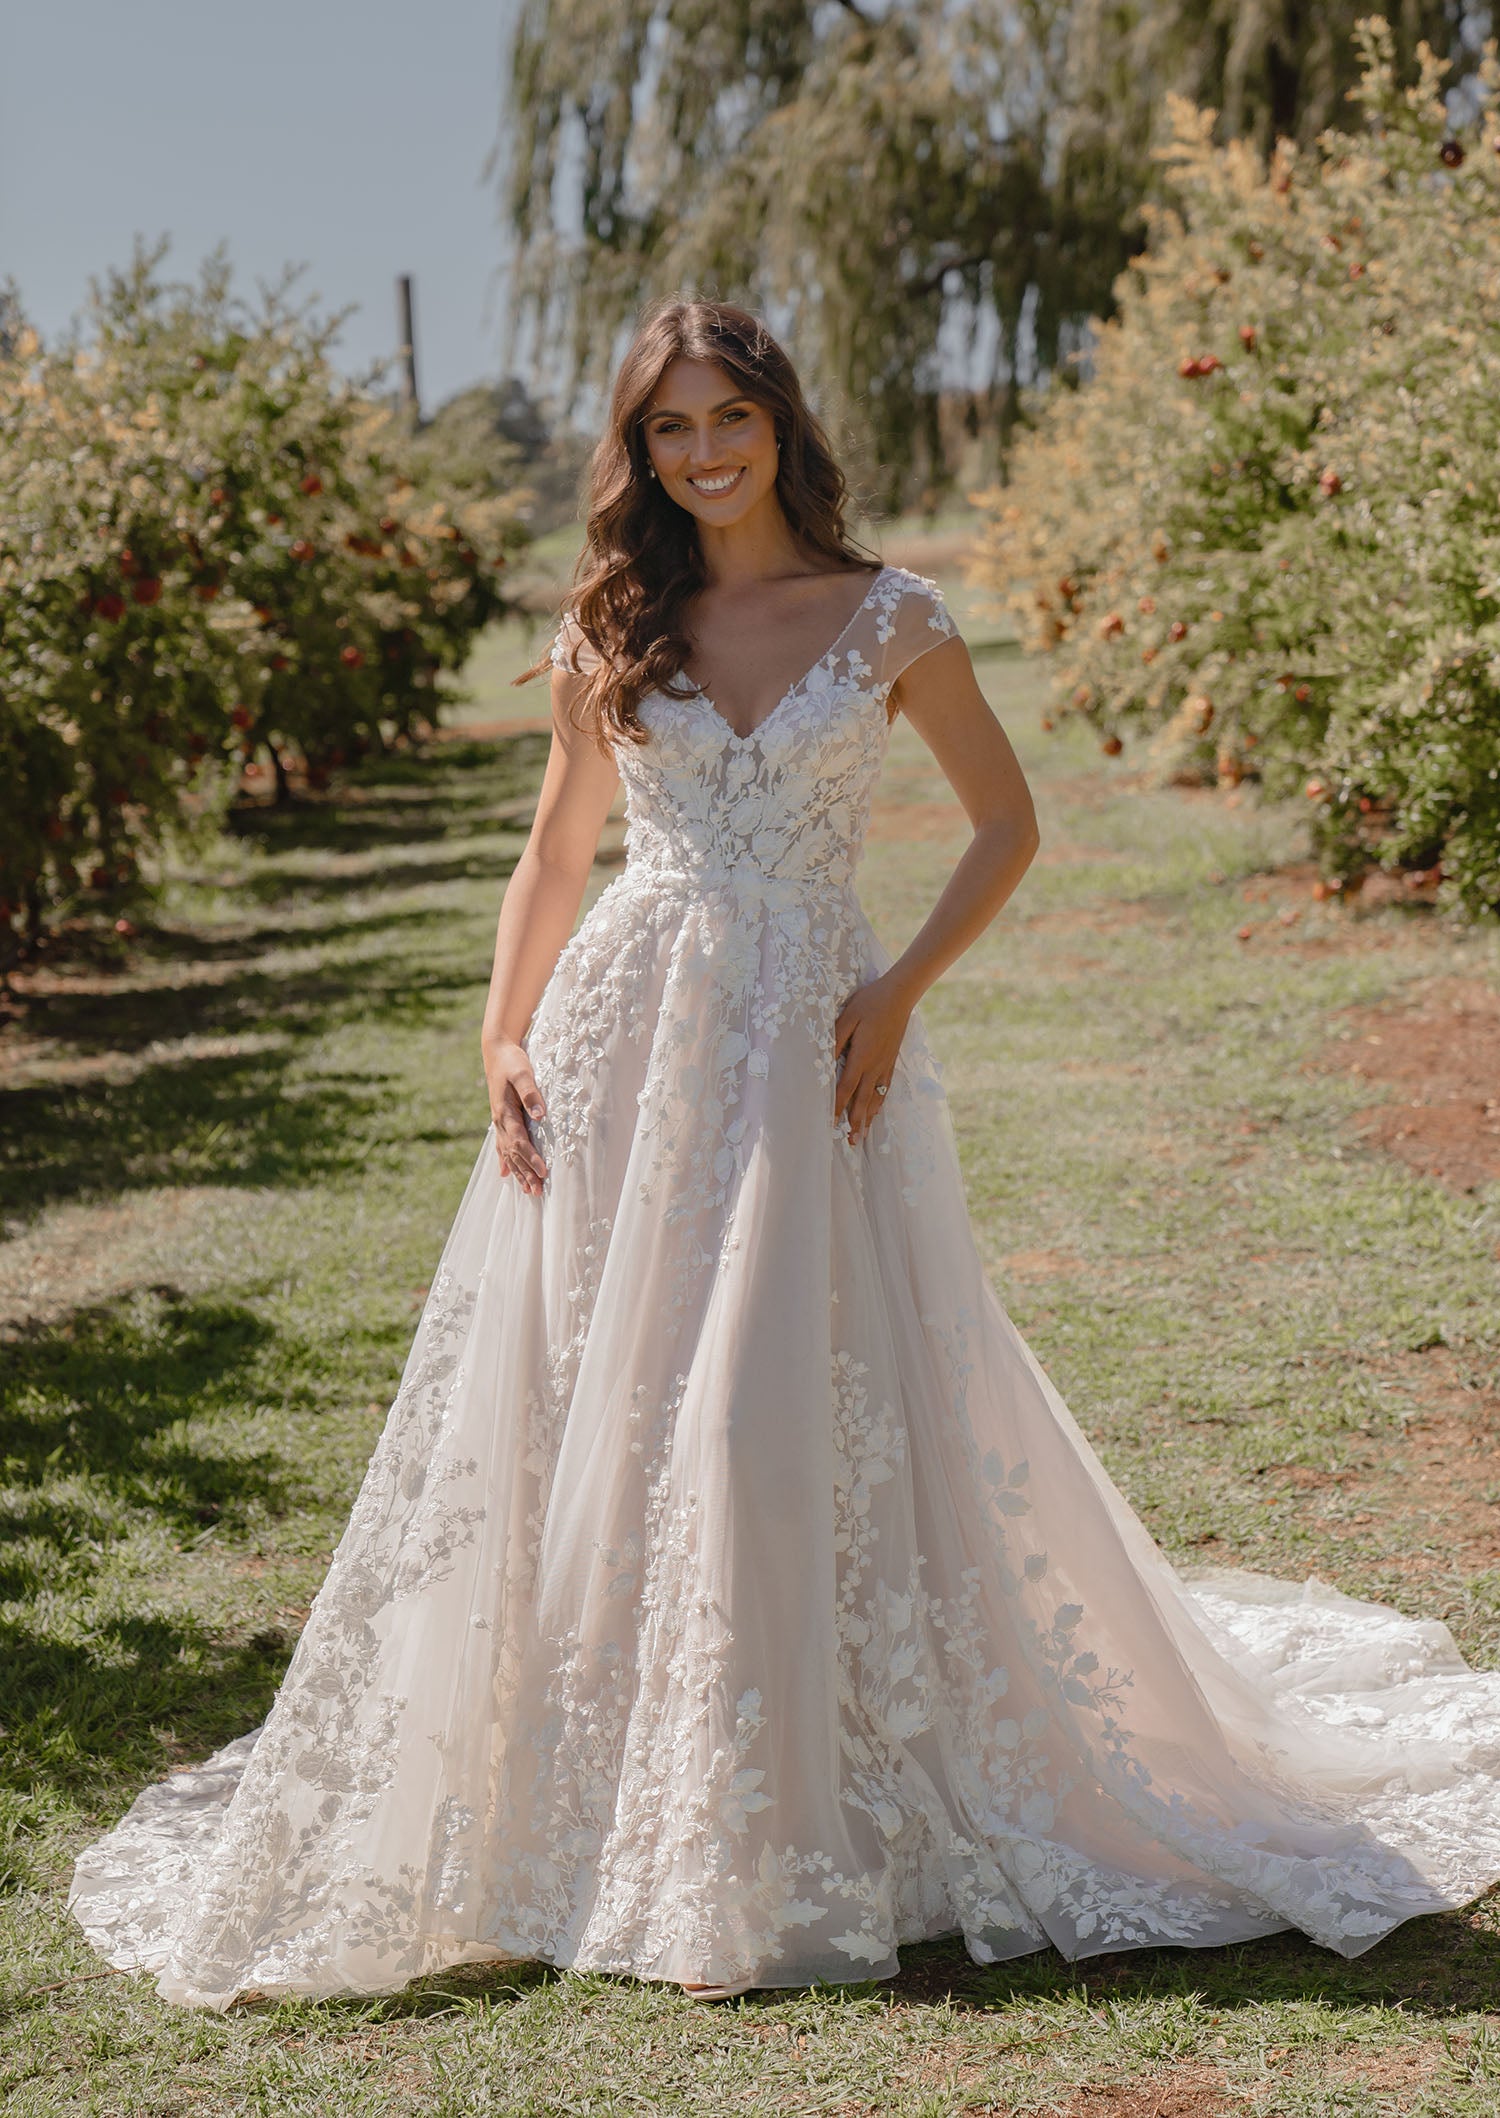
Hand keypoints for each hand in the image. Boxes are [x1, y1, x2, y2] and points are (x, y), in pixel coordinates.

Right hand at [483, 1037, 547, 1195]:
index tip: (543, 1173)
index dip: (531, 1158)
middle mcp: (500, 1121)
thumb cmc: (512, 1060)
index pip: (519, 1142)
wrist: (496, 1051)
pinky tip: (505, 1173)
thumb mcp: (523, 1072)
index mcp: (505, 1112)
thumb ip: (531, 1094)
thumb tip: (541, 1115)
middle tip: (537, 1192)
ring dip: (518, 1171)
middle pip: (513, 1153)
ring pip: (507, 1152)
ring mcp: (498, 1121)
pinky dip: (504, 1160)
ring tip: (527, 1190)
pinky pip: (501, 1145)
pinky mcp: (500, 1118)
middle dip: (526, 1173)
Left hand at [833, 972, 911, 1143]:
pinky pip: (885, 1089)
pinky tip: (876, 1111)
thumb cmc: (870, 1002)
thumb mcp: (848, 1017)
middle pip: (862, 1100)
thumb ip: (836, 1040)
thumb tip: (824, 1060)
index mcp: (862, 1056)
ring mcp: (885, 1065)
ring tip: (862, 1136)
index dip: (838, 1107)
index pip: (846, 1088)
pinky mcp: (892, 1061)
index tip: (830, 1124)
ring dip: (868, 1118)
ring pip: (875, 1098)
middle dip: (855, 1123)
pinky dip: (879, 1104)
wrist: (900, 995)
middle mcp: (875, 1066)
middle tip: (851, 1143)